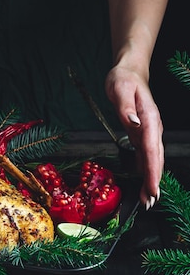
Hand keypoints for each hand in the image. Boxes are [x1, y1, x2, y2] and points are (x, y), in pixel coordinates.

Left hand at [105, 65, 163, 207]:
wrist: (129, 73)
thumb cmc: (123, 79)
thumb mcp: (120, 89)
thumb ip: (125, 107)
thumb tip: (133, 123)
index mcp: (149, 118)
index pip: (152, 148)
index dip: (152, 170)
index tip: (152, 187)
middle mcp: (152, 127)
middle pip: (155, 158)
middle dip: (154, 181)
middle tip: (150, 202)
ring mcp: (148, 132)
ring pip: (152, 159)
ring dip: (151, 179)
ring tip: (148, 199)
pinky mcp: (142, 134)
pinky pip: (145, 155)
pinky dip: (145, 170)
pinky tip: (144, 183)